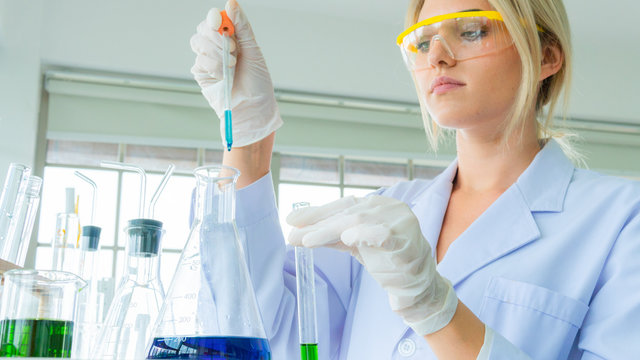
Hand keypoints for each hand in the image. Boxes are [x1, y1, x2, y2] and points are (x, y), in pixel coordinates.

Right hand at [190, 0, 282, 147]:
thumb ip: (242, 27)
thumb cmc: (257, 82)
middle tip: (234, 48)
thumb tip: (231, 3)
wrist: (254, 108)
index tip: (220, 22)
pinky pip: (199, 60)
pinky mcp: (202, 74)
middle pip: (204, 29)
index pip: (215, 20)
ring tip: (232, 63)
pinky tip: (224, 74)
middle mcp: (217, 47)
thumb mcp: (253, 50)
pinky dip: (213, 65)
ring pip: (198, 42)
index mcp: (231, 38)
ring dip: (216, 51)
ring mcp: (208, 60)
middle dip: (217, 37)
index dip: (215, 18)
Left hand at [287, 195, 457, 334]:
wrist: (415, 282)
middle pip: (347, 213)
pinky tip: (347, 237)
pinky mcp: (407, 240)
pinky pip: (384, 234)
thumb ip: (328, 235)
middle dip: (318, 225)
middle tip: (295, 235)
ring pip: (359, 221)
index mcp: (375, 204)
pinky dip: (364, 234)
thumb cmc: (385, 258)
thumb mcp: (353, 243)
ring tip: (310, 240)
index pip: (341, 205)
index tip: (291, 220)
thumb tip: (294, 233)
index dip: (316, 212)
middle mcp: (387, 207)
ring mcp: (399, 221)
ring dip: (331, 230)